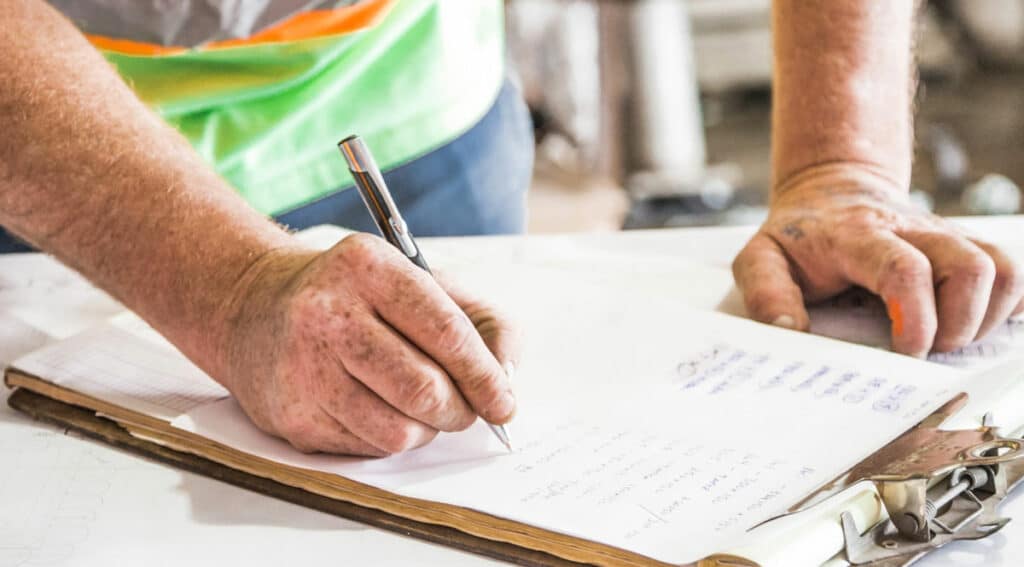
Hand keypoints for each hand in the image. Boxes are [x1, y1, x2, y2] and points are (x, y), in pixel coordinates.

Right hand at [215, 233, 519, 455]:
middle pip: (424, 389)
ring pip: (398, 431)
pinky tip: (375, 408)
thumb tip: (507, 379)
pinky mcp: (291, 414)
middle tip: (465, 410)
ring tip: (420, 407)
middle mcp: (328, 312)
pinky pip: (367, 449)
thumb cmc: (358, 298)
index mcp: (369, 266)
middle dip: (460, 410)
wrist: (255, 308)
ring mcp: (303, 366)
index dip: (485, 376)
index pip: (446, 333)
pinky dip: (389, 438)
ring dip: (426, 429)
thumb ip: (482, 322)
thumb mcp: (423, 282)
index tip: (504, 401)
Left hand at [732, 165, 1023, 356]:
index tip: (908, 352)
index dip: (917, 316)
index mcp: (858, 236)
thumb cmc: (798, 236)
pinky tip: (980, 324)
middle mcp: (911, 231)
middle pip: (969, 266)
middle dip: (960, 324)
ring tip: (951, 339)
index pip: (903, 269)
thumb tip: (788, 331)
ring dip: (987, 316)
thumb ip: (766, 293)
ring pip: (1000, 267)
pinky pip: (1011, 270)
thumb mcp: (760, 257)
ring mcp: (944, 236)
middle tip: (928, 351)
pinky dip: (1009, 303)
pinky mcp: (964, 246)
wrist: (831, 190)